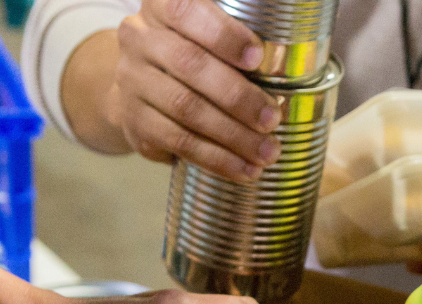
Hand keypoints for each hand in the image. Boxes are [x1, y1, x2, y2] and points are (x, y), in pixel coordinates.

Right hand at [96, 0, 282, 180]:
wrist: (140, 92)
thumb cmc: (190, 60)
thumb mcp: (204, 38)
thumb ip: (234, 46)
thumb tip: (288, 73)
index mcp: (161, 7)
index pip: (186, 10)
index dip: (223, 34)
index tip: (257, 57)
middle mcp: (140, 38)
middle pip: (190, 65)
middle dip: (238, 96)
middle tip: (272, 119)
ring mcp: (132, 80)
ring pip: (186, 109)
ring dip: (233, 135)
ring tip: (266, 152)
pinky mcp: (134, 121)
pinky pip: (179, 142)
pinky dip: (217, 159)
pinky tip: (244, 170)